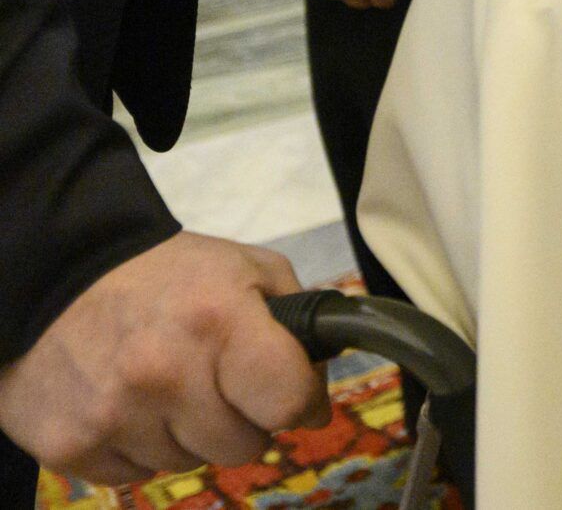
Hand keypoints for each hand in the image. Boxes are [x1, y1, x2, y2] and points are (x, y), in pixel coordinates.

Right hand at [0, 233, 325, 483]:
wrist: (59, 277)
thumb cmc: (168, 275)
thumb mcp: (248, 271)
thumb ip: (297, 323)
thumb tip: (317, 388)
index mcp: (219, 322)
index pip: (288, 402)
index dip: (301, 402)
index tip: (295, 396)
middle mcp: (164, 373)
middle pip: (243, 446)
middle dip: (243, 418)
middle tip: (219, 381)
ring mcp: (113, 415)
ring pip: (191, 463)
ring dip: (190, 434)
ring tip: (168, 385)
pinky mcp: (71, 445)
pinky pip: (138, 475)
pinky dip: (142, 448)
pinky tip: (131, 404)